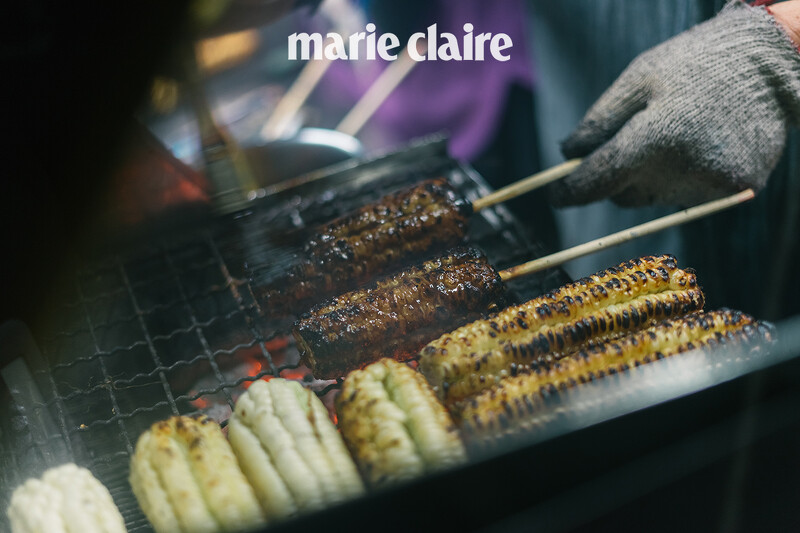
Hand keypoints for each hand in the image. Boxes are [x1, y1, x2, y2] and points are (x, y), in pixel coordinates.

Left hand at [551, 1, 799, 206]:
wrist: (769, 62)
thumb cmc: (692, 64)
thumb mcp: (636, 80)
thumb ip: (598, 121)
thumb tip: (567, 156)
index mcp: (655, 138)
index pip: (598, 180)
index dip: (571, 191)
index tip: (554, 195)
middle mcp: (683, 170)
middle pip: (624, 196)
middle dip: (614, 178)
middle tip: (626, 146)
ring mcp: (713, 184)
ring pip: (656, 199)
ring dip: (650, 179)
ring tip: (673, 137)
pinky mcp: (737, 189)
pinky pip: (690, 195)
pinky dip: (683, 178)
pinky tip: (698, 146)